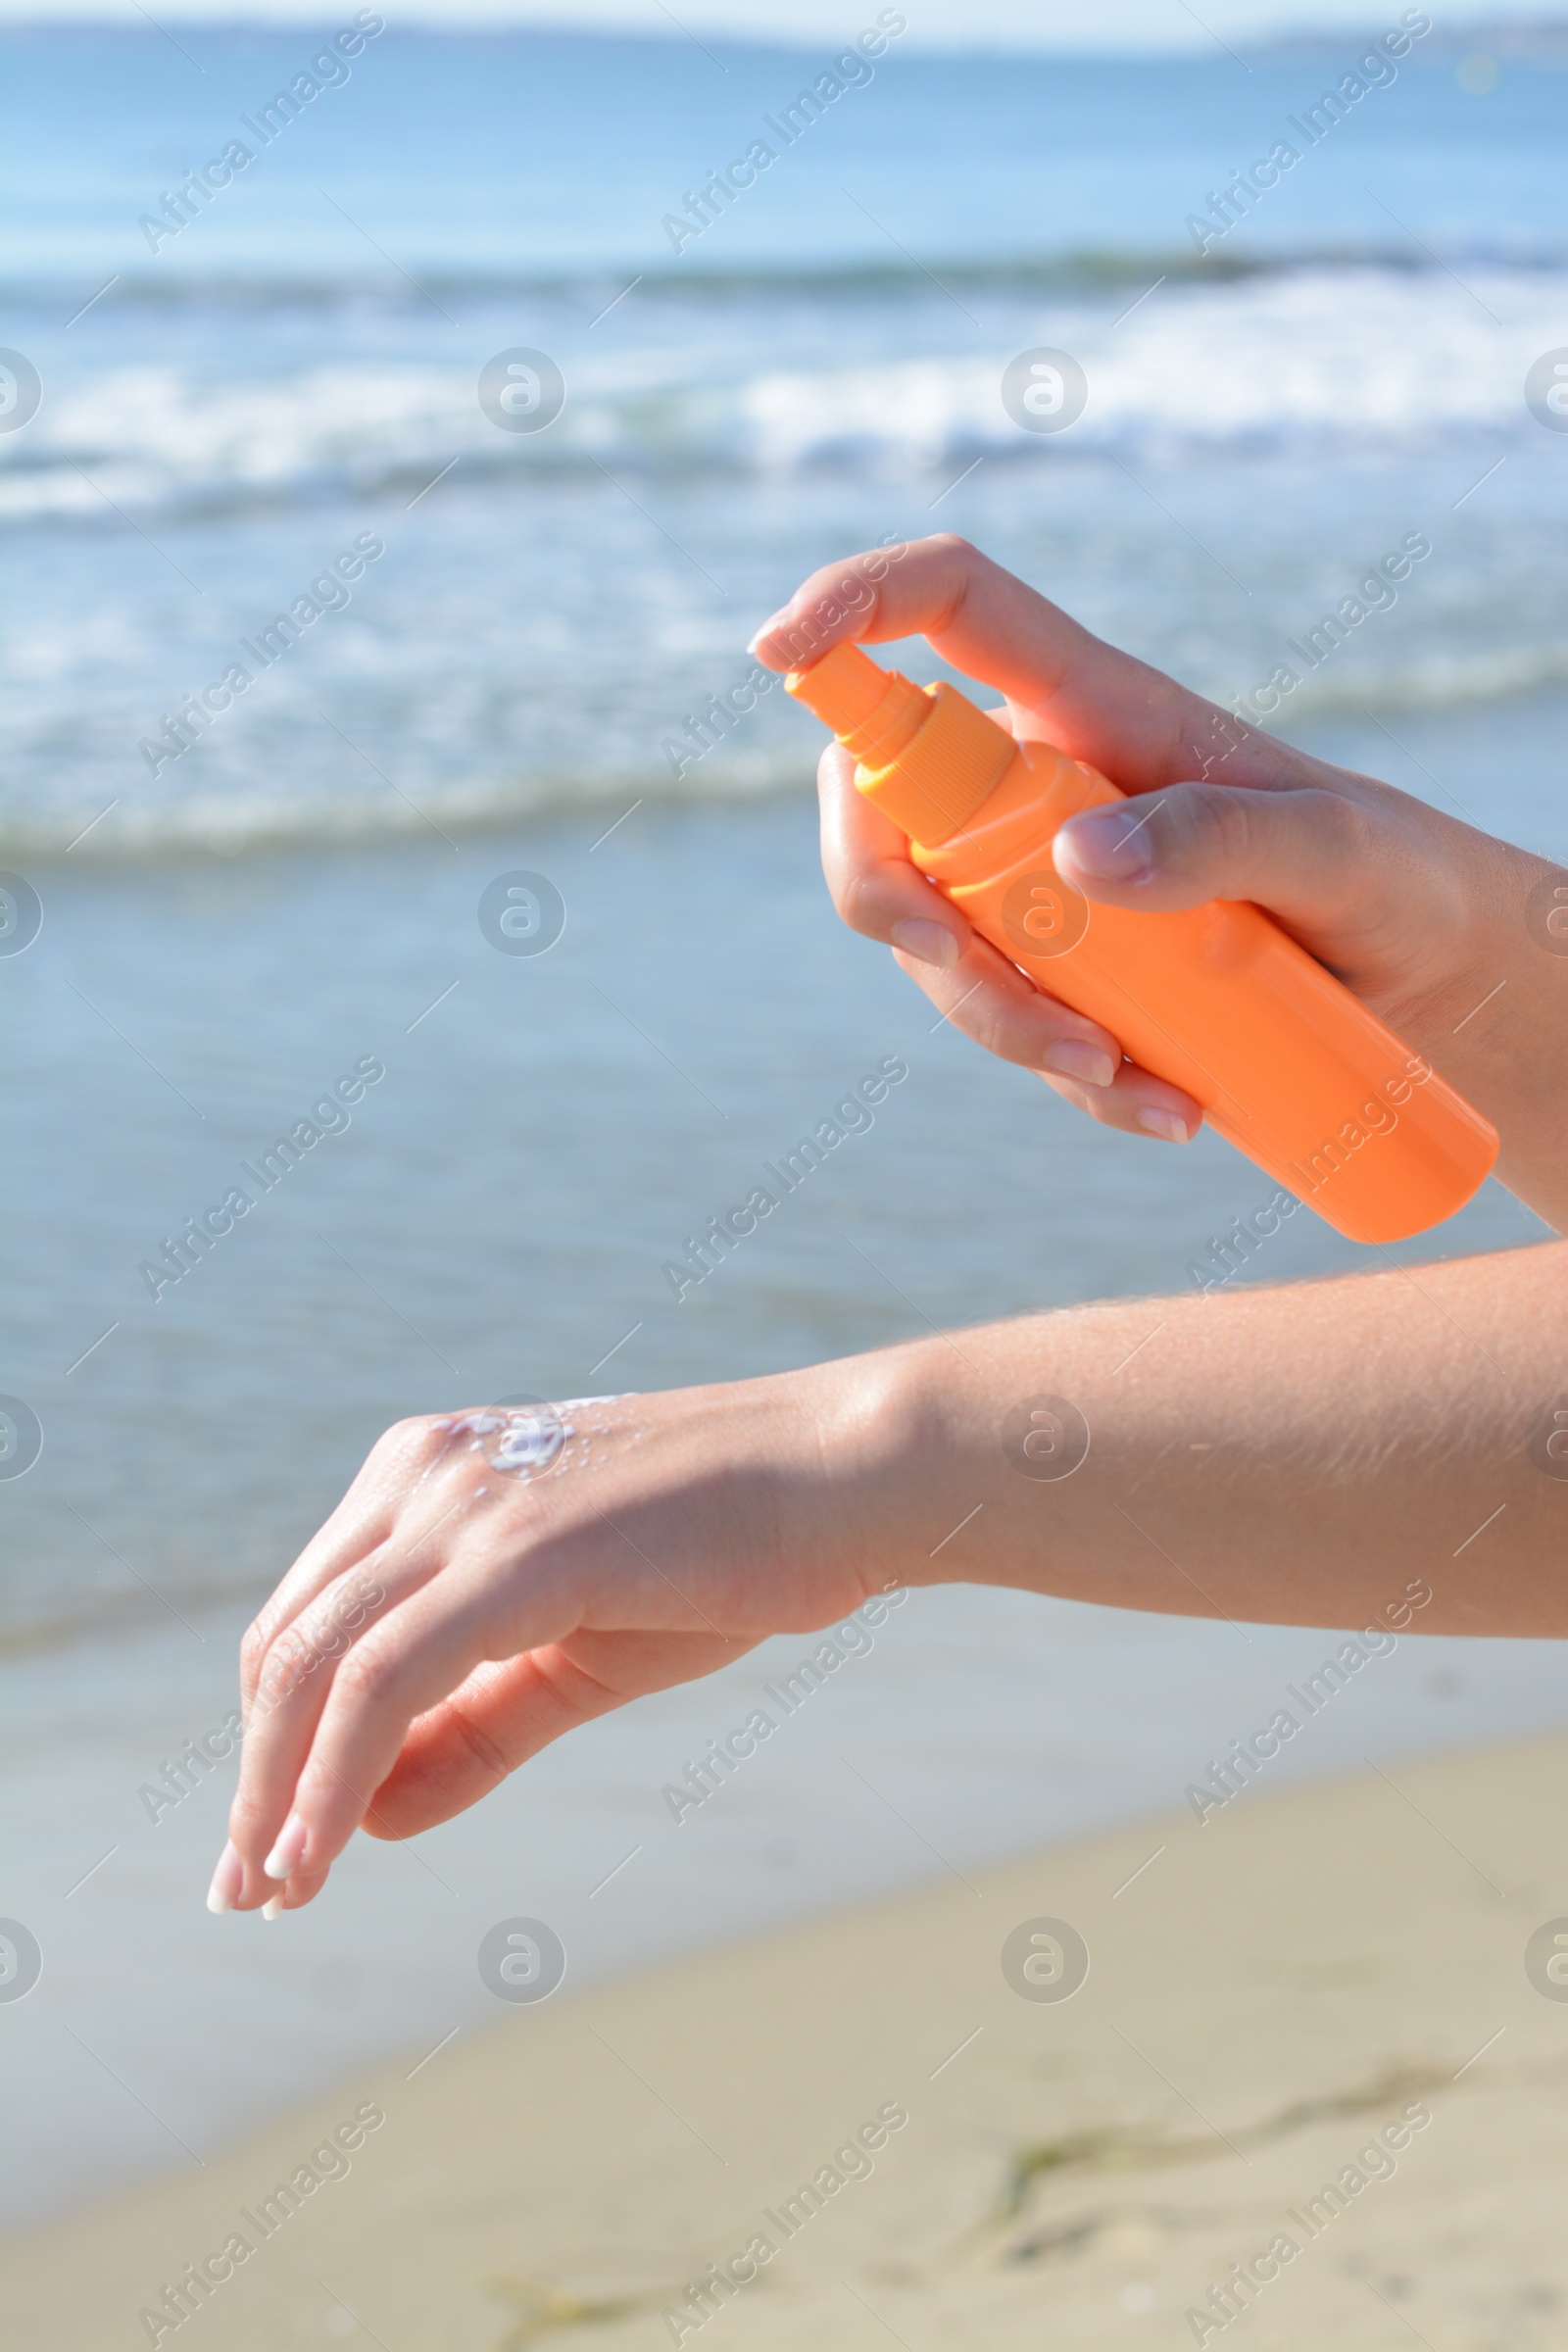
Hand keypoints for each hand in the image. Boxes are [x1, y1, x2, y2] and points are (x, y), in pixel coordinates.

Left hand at [208, 1376, 891, 1914]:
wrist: (841, 1477)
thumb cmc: (726, 1555)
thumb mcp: (574, 1655)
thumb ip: (472, 1727)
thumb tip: (366, 1817)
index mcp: (426, 1472)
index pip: (305, 1619)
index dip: (269, 1741)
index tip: (269, 1846)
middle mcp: (422, 1471)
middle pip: (284, 1645)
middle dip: (255, 1780)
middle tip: (247, 1893)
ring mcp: (464, 1501)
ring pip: (312, 1664)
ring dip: (277, 1794)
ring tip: (273, 1892)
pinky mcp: (515, 1550)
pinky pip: (383, 1681)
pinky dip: (330, 1777)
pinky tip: (320, 1853)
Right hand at [751, 535, 1566, 1223]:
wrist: (1431, 983)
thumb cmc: (1397, 879)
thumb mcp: (1338, 852)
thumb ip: (1224, 840)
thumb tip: (1072, 865)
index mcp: (1093, 704)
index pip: (945, 608)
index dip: (850, 608)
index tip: (776, 656)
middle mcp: (1040, 779)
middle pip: (881, 810)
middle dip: (902, 913)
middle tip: (990, 989)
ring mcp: (1034, 877)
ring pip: (933, 942)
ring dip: (1004, 1028)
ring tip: (1134, 1089)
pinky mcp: (1058, 966)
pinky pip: (1004, 1022)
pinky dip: (1062, 1080)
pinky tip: (1161, 1113)